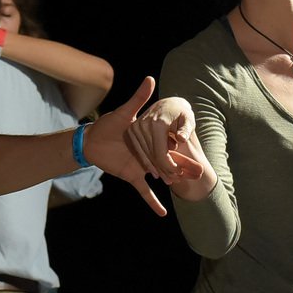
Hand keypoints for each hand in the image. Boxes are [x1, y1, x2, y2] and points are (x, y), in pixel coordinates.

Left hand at [84, 77, 204, 215]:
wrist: (91, 141)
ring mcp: (143, 165)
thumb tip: (150, 78)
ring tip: (191, 188)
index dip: (181, 145)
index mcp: (151, 138)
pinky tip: (163, 213)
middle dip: (184, 168)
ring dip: (174, 181)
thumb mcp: (125, 112)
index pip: (169, 142)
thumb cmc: (107, 125)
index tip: (193, 144)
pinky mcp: (133, 176)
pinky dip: (153, 202)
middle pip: (170, 161)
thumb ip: (139, 99)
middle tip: (201, 172)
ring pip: (162, 175)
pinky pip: (144, 191)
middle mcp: (150, 152)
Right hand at [127, 96, 215, 197]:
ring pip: (144, 155)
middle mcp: (143, 126)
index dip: (169, 166)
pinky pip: (139, 150)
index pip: (161, 153)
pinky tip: (156, 171)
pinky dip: (147, 161)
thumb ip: (186, 130)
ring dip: (155, 168)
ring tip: (167, 177)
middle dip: (163, 170)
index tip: (178, 172)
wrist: (167, 103)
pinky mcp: (132, 130)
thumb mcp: (188, 118)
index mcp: (157, 123)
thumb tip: (181, 139)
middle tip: (174, 178)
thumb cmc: (181, 112)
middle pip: (152, 156)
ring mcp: (135, 128)